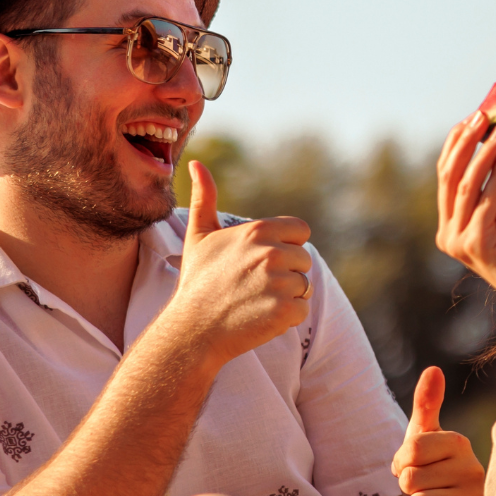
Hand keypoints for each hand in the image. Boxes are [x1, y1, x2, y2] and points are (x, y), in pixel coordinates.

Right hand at [157, 160, 313, 368]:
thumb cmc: (197, 283)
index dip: (285, 246)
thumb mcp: (198, 236)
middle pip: (304, 259)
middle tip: (254, 286)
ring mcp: (279, 283)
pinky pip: (302, 310)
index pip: (300, 231)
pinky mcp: (284, 311)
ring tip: (255, 302)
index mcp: (257, 231)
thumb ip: (204, 198)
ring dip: (286, 296)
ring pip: (304, 286)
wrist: (192, 331)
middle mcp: (271, 253)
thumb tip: (196, 164)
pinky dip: (286, 317)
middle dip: (286, 272)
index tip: (262, 261)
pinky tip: (260, 317)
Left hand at [390, 366, 486, 495]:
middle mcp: (473, 468)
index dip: (401, 462)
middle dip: (409, 487)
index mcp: (459, 443)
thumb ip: (426, 404)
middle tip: (425, 487)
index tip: (410, 465)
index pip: (411, 450)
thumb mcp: (424, 437)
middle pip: (411, 479)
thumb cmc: (434, 470)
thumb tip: (433, 368)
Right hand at [435, 113, 495, 328]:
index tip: (471, 117)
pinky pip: (484, 202)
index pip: (444, 175)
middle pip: (449, 177)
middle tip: (482, 115)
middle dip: (465, 142)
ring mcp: (457, 241)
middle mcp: (446, 232)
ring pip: (465, 187)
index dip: (455, 144)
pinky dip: (494, 177)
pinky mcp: (474, 246)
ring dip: (484, 154)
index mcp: (449, 222)